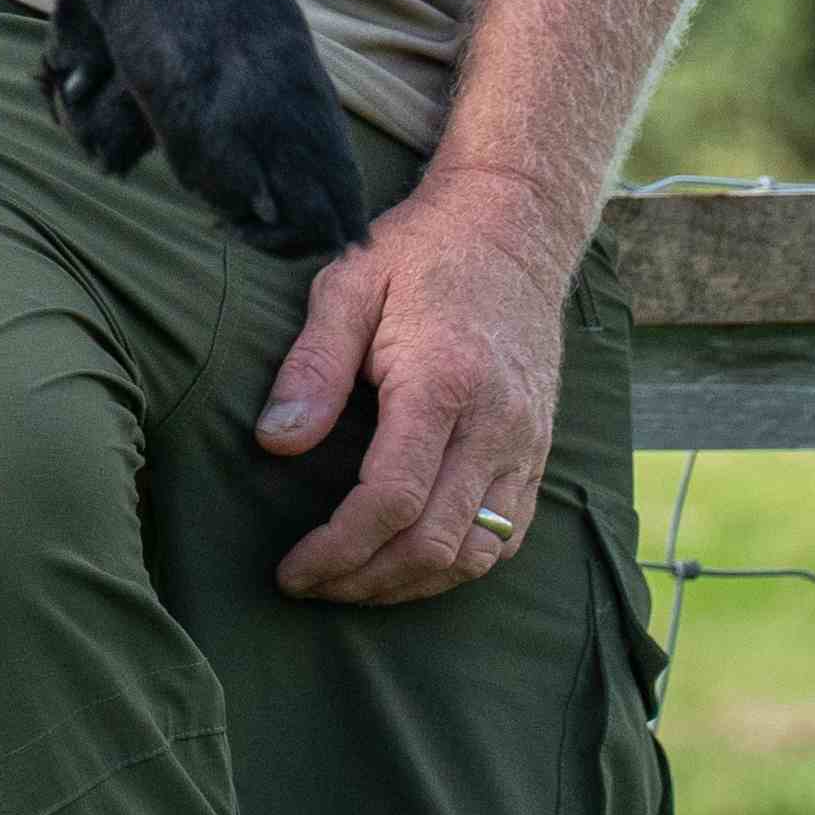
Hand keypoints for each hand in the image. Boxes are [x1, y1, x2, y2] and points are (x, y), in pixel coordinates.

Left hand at [259, 159, 589, 601]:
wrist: (512, 228)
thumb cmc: (418, 253)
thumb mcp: (347, 284)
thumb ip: (312, 366)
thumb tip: (275, 444)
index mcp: (442, 383)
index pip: (392, 499)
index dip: (338, 549)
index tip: (292, 569)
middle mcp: (496, 423)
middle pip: (436, 541)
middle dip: (366, 580)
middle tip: (310, 586)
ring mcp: (527, 441)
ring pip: (479, 552)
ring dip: (412, 585)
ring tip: (352, 585)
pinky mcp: (540, 449)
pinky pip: (510, 535)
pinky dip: (459, 565)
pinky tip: (409, 566)